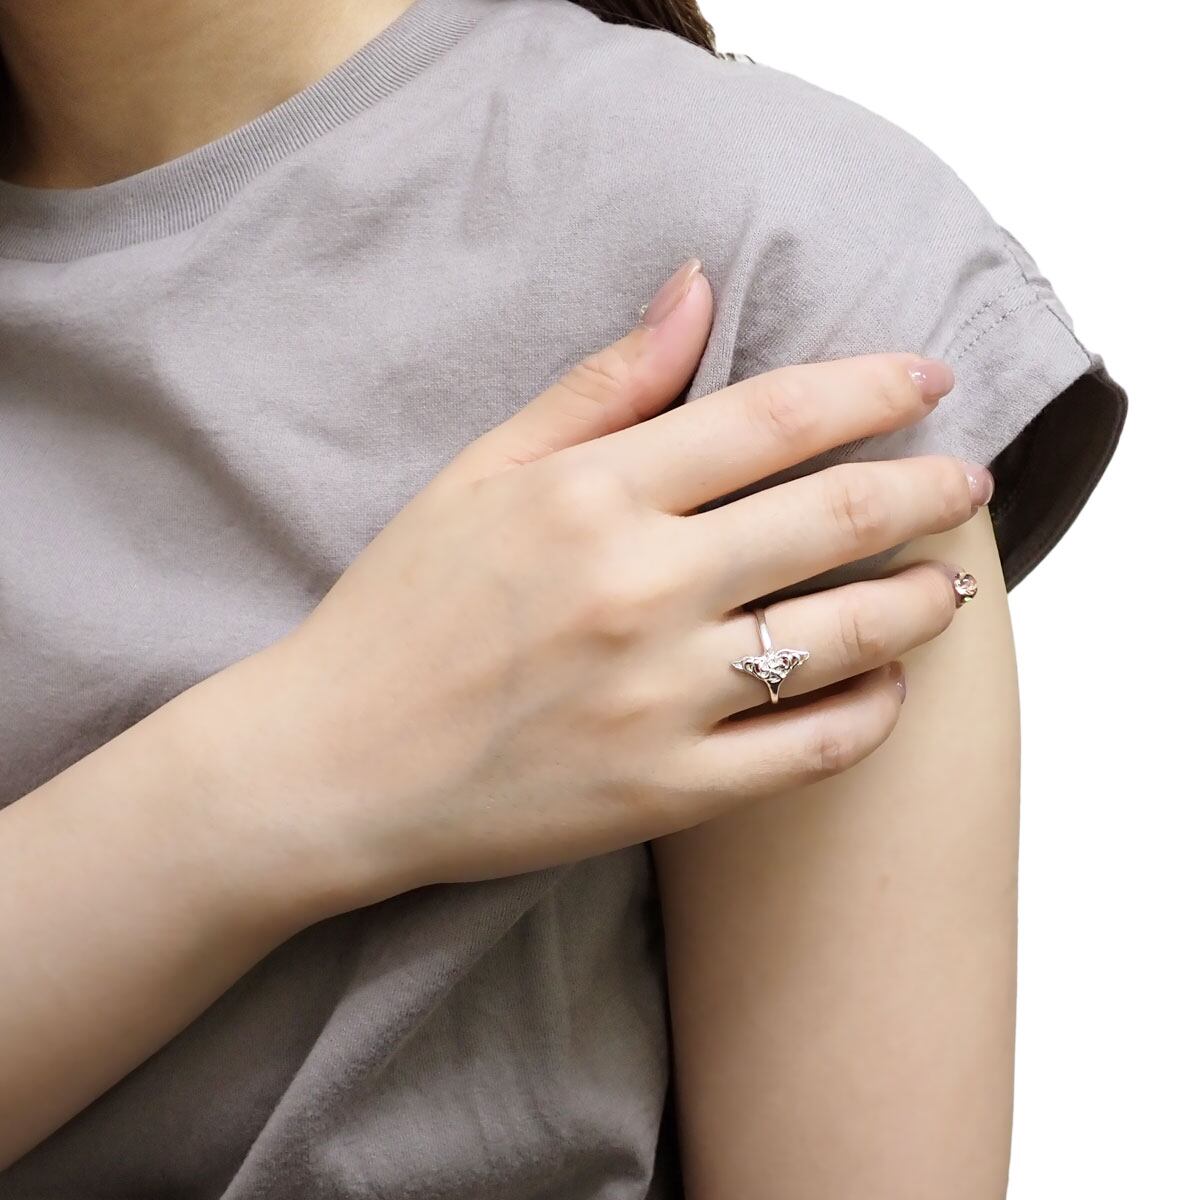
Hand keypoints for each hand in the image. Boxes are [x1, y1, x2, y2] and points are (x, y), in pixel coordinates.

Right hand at [205, 260, 991, 912]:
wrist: (335, 764)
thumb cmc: (400, 610)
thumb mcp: (481, 474)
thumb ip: (599, 384)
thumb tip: (698, 287)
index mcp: (592, 496)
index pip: (773, 416)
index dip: (871, 388)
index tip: (929, 381)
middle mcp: (639, 589)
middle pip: (837, 516)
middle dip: (931, 488)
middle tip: (969, 480)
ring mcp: (659, 698)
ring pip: (847, 635)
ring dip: (924, 599)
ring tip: (953, 583)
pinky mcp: (665, 791)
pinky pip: (811, 749)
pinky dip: (872, 711)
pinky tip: (886, 684)